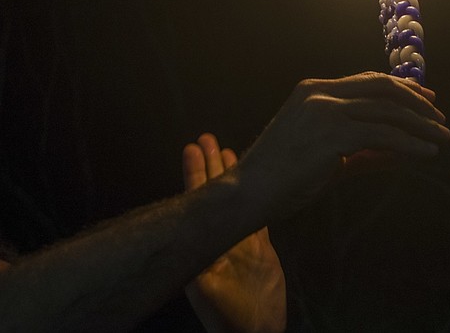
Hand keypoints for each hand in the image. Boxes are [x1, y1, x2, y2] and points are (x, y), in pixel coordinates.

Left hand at [183, 134, 285, 332]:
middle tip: (205, 137)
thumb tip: (190, 246)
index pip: (196, 200)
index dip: (194, 174)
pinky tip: (255, 177)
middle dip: (209, 165)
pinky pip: (258, 213)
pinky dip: (256, 195)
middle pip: (213, 193)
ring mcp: (239, 242)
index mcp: (203, 245)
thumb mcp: (210, 294)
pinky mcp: (260, 248)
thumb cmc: (229, 319)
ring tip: (224, 148)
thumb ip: (201, 272)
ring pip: (234, 200)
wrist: (254, 332)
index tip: (191, 147)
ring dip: (229, 174)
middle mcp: (218, 238)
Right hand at [237, 72, 449, 221]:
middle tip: (439, 117)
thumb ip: (365, 152)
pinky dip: (409, 143)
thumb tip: (403, 153)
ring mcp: (326, 109)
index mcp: (314, 90)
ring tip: (442, 138)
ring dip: (420, 124)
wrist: (249, 191)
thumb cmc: (283, 178)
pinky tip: (426, 153)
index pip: (367, 82)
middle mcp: (320, 92)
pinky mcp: (332, 133)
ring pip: (387, 110)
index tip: (426, 98)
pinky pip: (382, 134)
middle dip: (416, 101)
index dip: (401, 89)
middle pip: (382, 87)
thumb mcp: (330, 158)